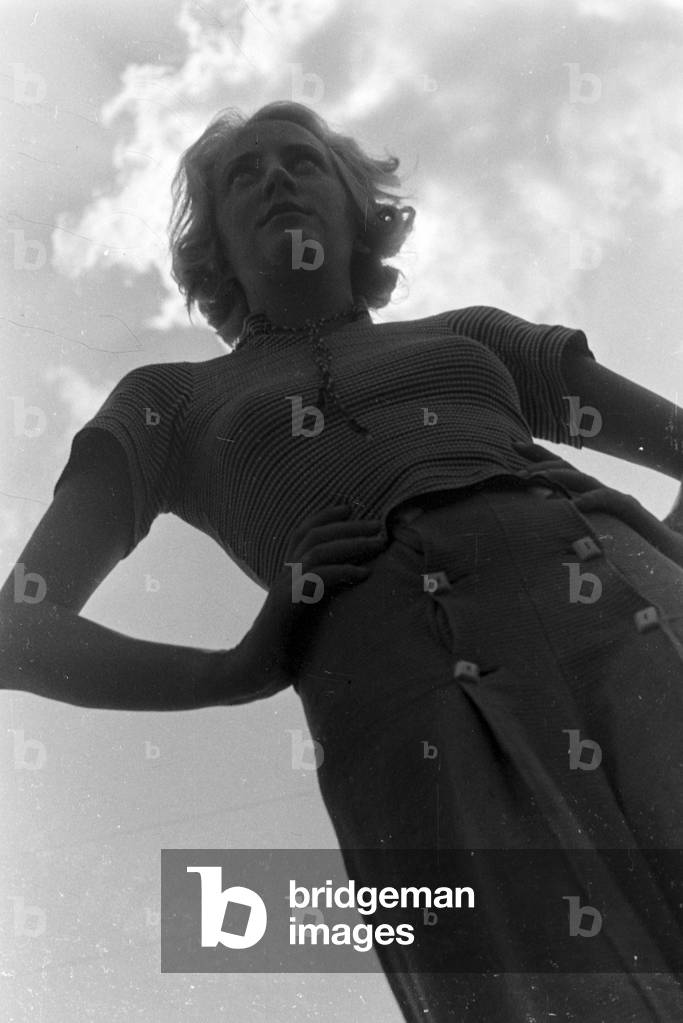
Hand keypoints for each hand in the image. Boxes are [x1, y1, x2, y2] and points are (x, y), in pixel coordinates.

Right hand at [223, 504, 388, 701]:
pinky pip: (316, 579)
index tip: (352, 507)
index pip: (303, 533)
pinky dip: (342, 571)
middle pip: (315, 535)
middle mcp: (284, 575)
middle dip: (349, 526)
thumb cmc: (281, 652)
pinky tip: (364, 574)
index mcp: (287, 574)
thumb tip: (351, 594)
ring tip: (378, 543)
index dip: (326, 516)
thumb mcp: (305, 619)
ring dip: (351, 543)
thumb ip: (319, 601)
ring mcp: (284, 588)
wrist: (250, 674)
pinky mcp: (285, 605)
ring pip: (317, 550)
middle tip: (377, 524)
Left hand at [512, 440, 682, 565]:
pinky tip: (576, 503)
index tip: (514, 444)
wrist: (674, 560)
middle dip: (540, 458)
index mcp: (594, 497)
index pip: (564, 471)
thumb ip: (578, 529)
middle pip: (568, 469)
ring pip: (584, 481)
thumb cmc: (637, 550)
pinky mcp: (632, 514)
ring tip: (533, 477)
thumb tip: (552, 529)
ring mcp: (618, 501)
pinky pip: (611, 502)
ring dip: (557, 475)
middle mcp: (603, 494)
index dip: (540, 456)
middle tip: (514, 451)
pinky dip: (593, 500)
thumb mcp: (598, 538)